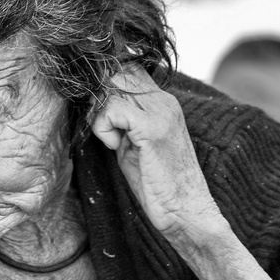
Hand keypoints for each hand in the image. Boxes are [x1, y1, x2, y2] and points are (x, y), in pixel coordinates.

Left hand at [90, 66, 226, 242]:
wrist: (186, 211)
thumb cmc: (157, 184)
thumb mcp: (133, 142)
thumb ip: (119, 119)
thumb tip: (93, 102)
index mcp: (161, 102)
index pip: (125, 68)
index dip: (104, 88)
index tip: (101, 118)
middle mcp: (163, 100)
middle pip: (115, 72)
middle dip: (97, 99)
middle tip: (103, 129)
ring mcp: (160, 111)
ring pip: (110, 88)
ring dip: (100, 116)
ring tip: (113, 141)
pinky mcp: (153, 128)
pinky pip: (111, 110)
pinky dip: (104, 129)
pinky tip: (117, 148)